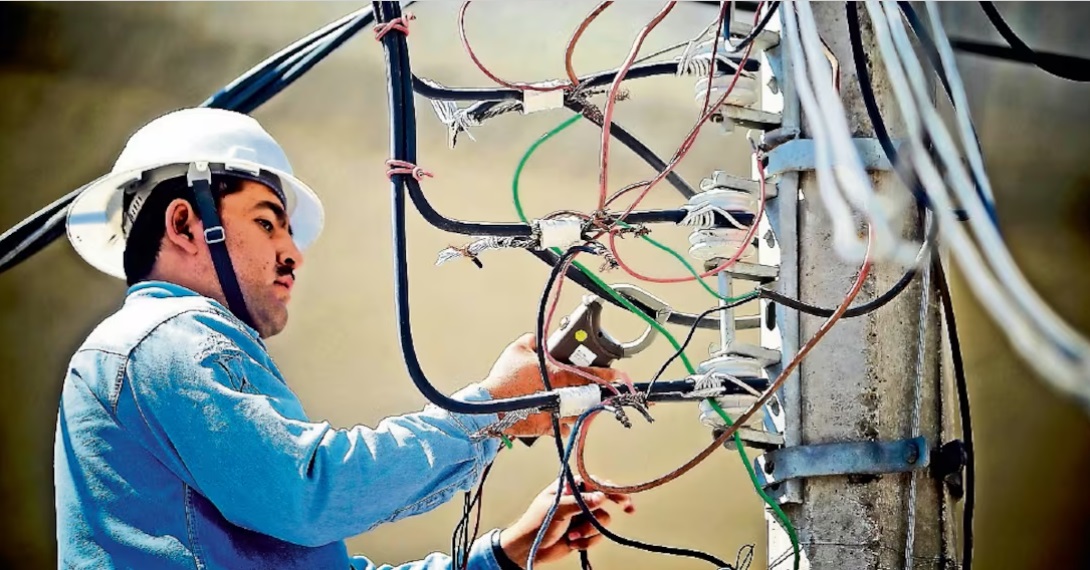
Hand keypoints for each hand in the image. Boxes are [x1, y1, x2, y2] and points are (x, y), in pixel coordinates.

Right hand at [479, 333, 620, 436]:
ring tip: (582, 402)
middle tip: (605, 390)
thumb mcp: (517, 350)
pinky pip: (564, 426)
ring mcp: (556, 413)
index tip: (619, 375)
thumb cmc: (503, 380)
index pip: (590, 374)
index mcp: (558, 374)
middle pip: (590, 395)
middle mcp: (561, 395)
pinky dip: (566, 422)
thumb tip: (540, 339)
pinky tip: (564, 417)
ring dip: (583, 408)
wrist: (490, 408)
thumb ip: (533, 340)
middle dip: (598, 393)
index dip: (607, 375)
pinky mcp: (547, 427)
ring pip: (580, 412)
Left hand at [499, 477, 634, 567]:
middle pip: (604, 498)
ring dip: (588, 530)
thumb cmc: (536, 524)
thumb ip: (580, 502)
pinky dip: (586, 541)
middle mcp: (578, 500)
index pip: (594, 482)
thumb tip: (601, 496)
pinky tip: (572, 543)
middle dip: (615, 503)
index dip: (610, 488)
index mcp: (569, 487)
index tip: (621, 497)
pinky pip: (597, 535)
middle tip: (628, 508)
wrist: (528, 550)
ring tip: (572, 536)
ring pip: (602, 520)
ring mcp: (581, 517)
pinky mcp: (583, 533)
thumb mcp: (556, 509)